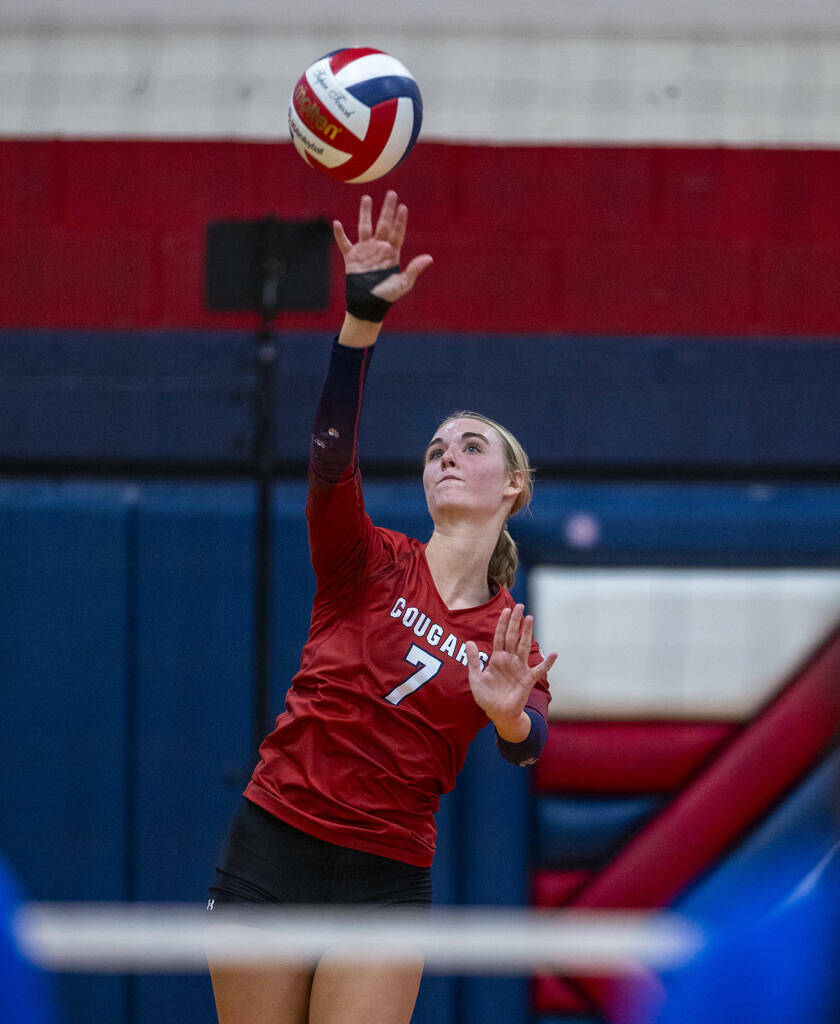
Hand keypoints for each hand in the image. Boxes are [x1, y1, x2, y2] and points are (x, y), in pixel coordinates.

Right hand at [333, 190, 432, 303]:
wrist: (368, 305)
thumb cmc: (386, 296)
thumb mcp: (403, 284)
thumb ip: (414, 270)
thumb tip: (429, 258)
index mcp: (392, 253)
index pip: (398, 233)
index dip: (401, 221)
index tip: (403, 207)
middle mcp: (379, 248)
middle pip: (384, 224)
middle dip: (387, 209)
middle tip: (392, 193)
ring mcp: (365, 251)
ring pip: (364, 228)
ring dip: (365, 213)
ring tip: (367, 198)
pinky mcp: (352, 258)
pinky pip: (344, 243)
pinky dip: (340, 234)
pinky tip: (337, 223)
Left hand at [465, 605, 556, 739]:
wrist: (499, 713)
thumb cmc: (487, 696)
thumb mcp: (476, 678)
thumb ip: (473, 660)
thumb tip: (469, 642)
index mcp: (497, 658)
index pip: (500, 636)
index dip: (503, 624)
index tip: (507, 609)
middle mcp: (509, 660)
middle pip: (513, 637)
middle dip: (516, 622)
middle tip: (520, 606)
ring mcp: (520, 668)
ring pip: (524, 647)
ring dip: (527, 633)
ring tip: (530, 619)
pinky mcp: (528, 679)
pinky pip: (539, 669)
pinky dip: (547, 663)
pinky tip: (555, 654)